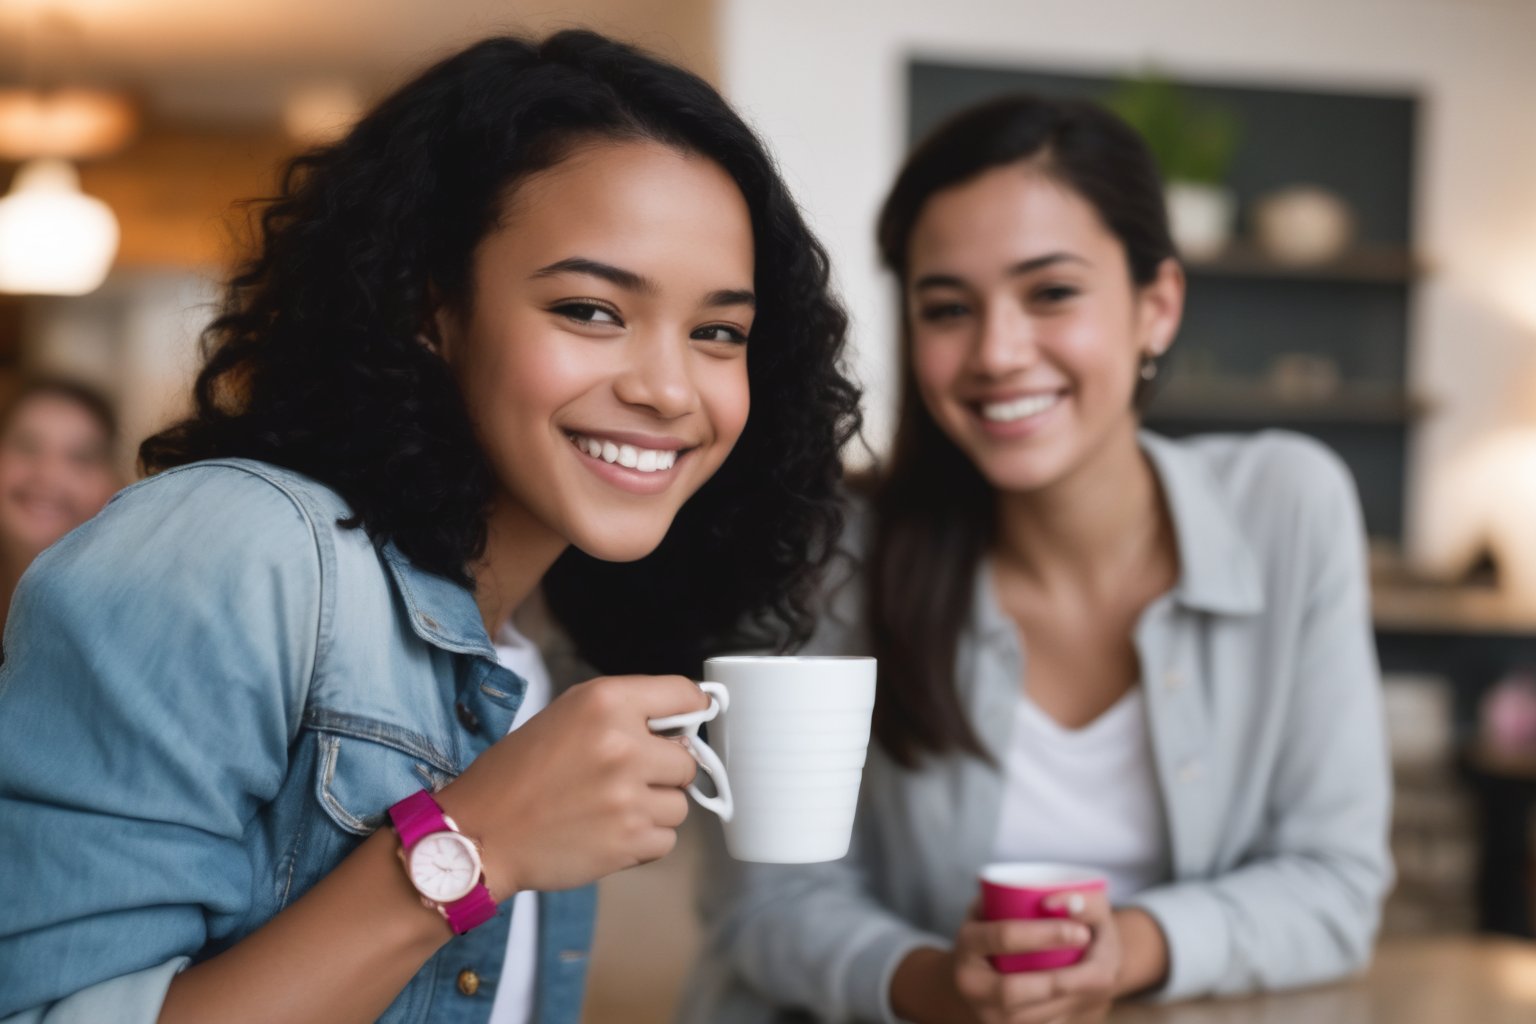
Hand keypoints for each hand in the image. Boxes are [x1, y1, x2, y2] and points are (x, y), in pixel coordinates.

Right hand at [435, 674, 707, 894]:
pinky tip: (609, 832)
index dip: (688, 712)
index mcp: (607, 702)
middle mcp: (625, 745)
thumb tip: (680, 726)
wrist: (481, 834)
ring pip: (680, 804)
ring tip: (612, 808)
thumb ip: (624, 712)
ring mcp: (630, 797)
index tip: (683, 726)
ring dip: (654, 808)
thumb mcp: (567, 714)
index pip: (686, 694)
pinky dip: (644, 840)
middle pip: (688, 758)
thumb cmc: (518, 773)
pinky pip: (667, 839)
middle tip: (626, 778)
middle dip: (663, 770)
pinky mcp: (630, 841)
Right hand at [953, 890, 1121, 1023]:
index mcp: (966, 944)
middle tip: (1096, 964)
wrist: (975, 978)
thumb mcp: (1002, 900)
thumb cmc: (995, 928)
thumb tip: (1067, 904)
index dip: (1045, 934)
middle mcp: (971, 986)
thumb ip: (1032, 891)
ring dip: (1075, 996)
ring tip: (1102, 972)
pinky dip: (1072, 1010)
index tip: (1081, 930)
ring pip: (1037, 1014)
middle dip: (1063, 976)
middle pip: (1016, 988)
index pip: (1004, 937)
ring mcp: (989, 1016)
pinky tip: (1089, 993)